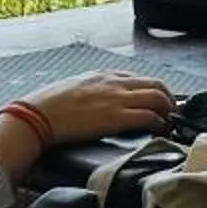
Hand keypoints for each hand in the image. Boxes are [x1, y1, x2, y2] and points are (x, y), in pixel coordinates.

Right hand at [24, 71, 174, 146]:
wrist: (37, 115)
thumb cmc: (49, 105)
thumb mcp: (75, 87)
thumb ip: (93, 90)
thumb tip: (99, 101)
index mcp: (105, 75)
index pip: (140, 79)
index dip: (154, 92)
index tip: (157, 104)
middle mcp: (116, 83)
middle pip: (157, 85)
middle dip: (169, 99)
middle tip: (169, 115)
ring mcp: (117, 99)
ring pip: (159, 98)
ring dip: (168, 112)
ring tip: (167, 125)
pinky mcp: (116, 117)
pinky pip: (149, 116)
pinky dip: (159, 124)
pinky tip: (158, 132)